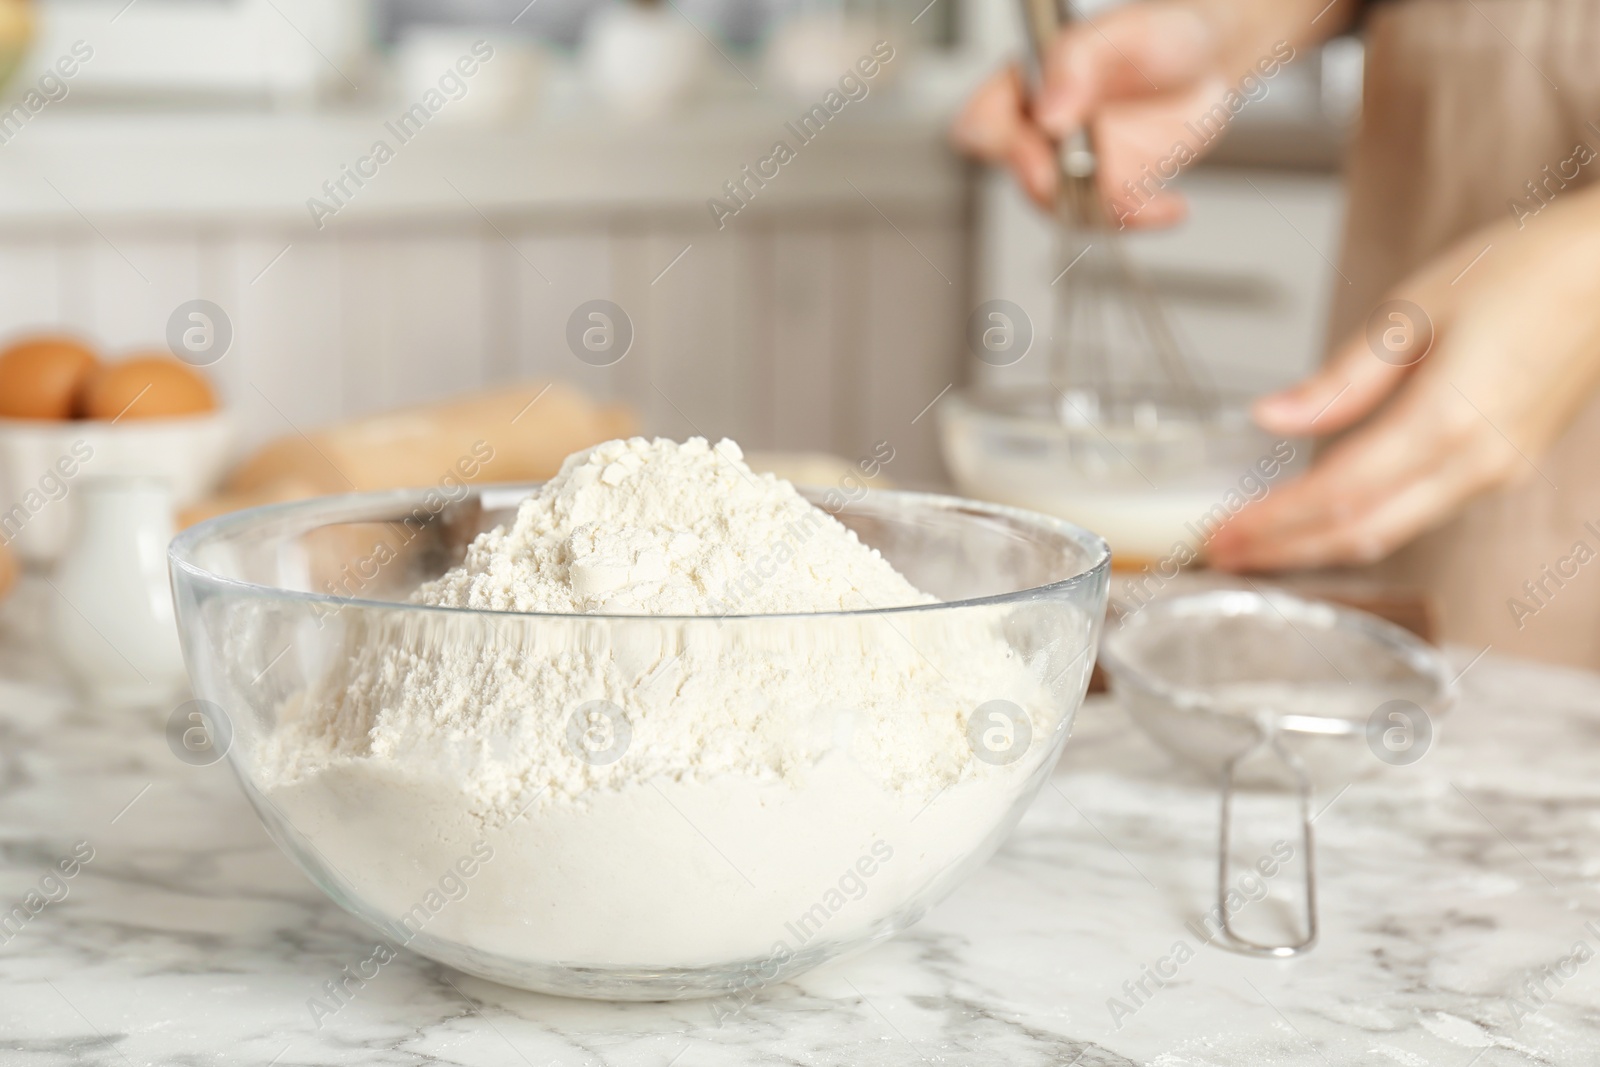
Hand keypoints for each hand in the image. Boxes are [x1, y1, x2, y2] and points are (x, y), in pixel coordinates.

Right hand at [950, 0, 1349, 226]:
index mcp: (1030, 83)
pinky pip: (1106, 219)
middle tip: (1098, 186)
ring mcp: (1072, 162)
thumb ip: (1077, 64)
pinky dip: (1139, 219)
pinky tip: (1169, 205)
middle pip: (1023, 175)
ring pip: (1063, 208)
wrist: (1210, 60)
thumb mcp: (1122, 34)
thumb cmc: (1162, 33)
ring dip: (1104, 209)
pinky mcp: (1105, 187)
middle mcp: (1043, 127)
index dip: (1002, 147)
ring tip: (1147, 197)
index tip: (1042, 153)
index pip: (983, 123)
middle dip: (1057, 190)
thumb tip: (1046, 114)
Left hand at [1208, 187, 1599, 571]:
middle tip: (1223, 554)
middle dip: (1285, 550)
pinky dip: (1361, 524)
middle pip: (1362, 532)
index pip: (1338, 494)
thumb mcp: (1416, 309)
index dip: (1275, 523)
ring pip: (1391, 530)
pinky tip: (1321, 517)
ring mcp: (1496, 472)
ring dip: (1319, 544)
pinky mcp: (1503, 466)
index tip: (1221, 535)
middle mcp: (1476, 463)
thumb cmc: (1527, 272)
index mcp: (1448, 421)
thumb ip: (1342, 378)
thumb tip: (1272, 417)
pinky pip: (1419, 512)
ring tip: (1258, 543)